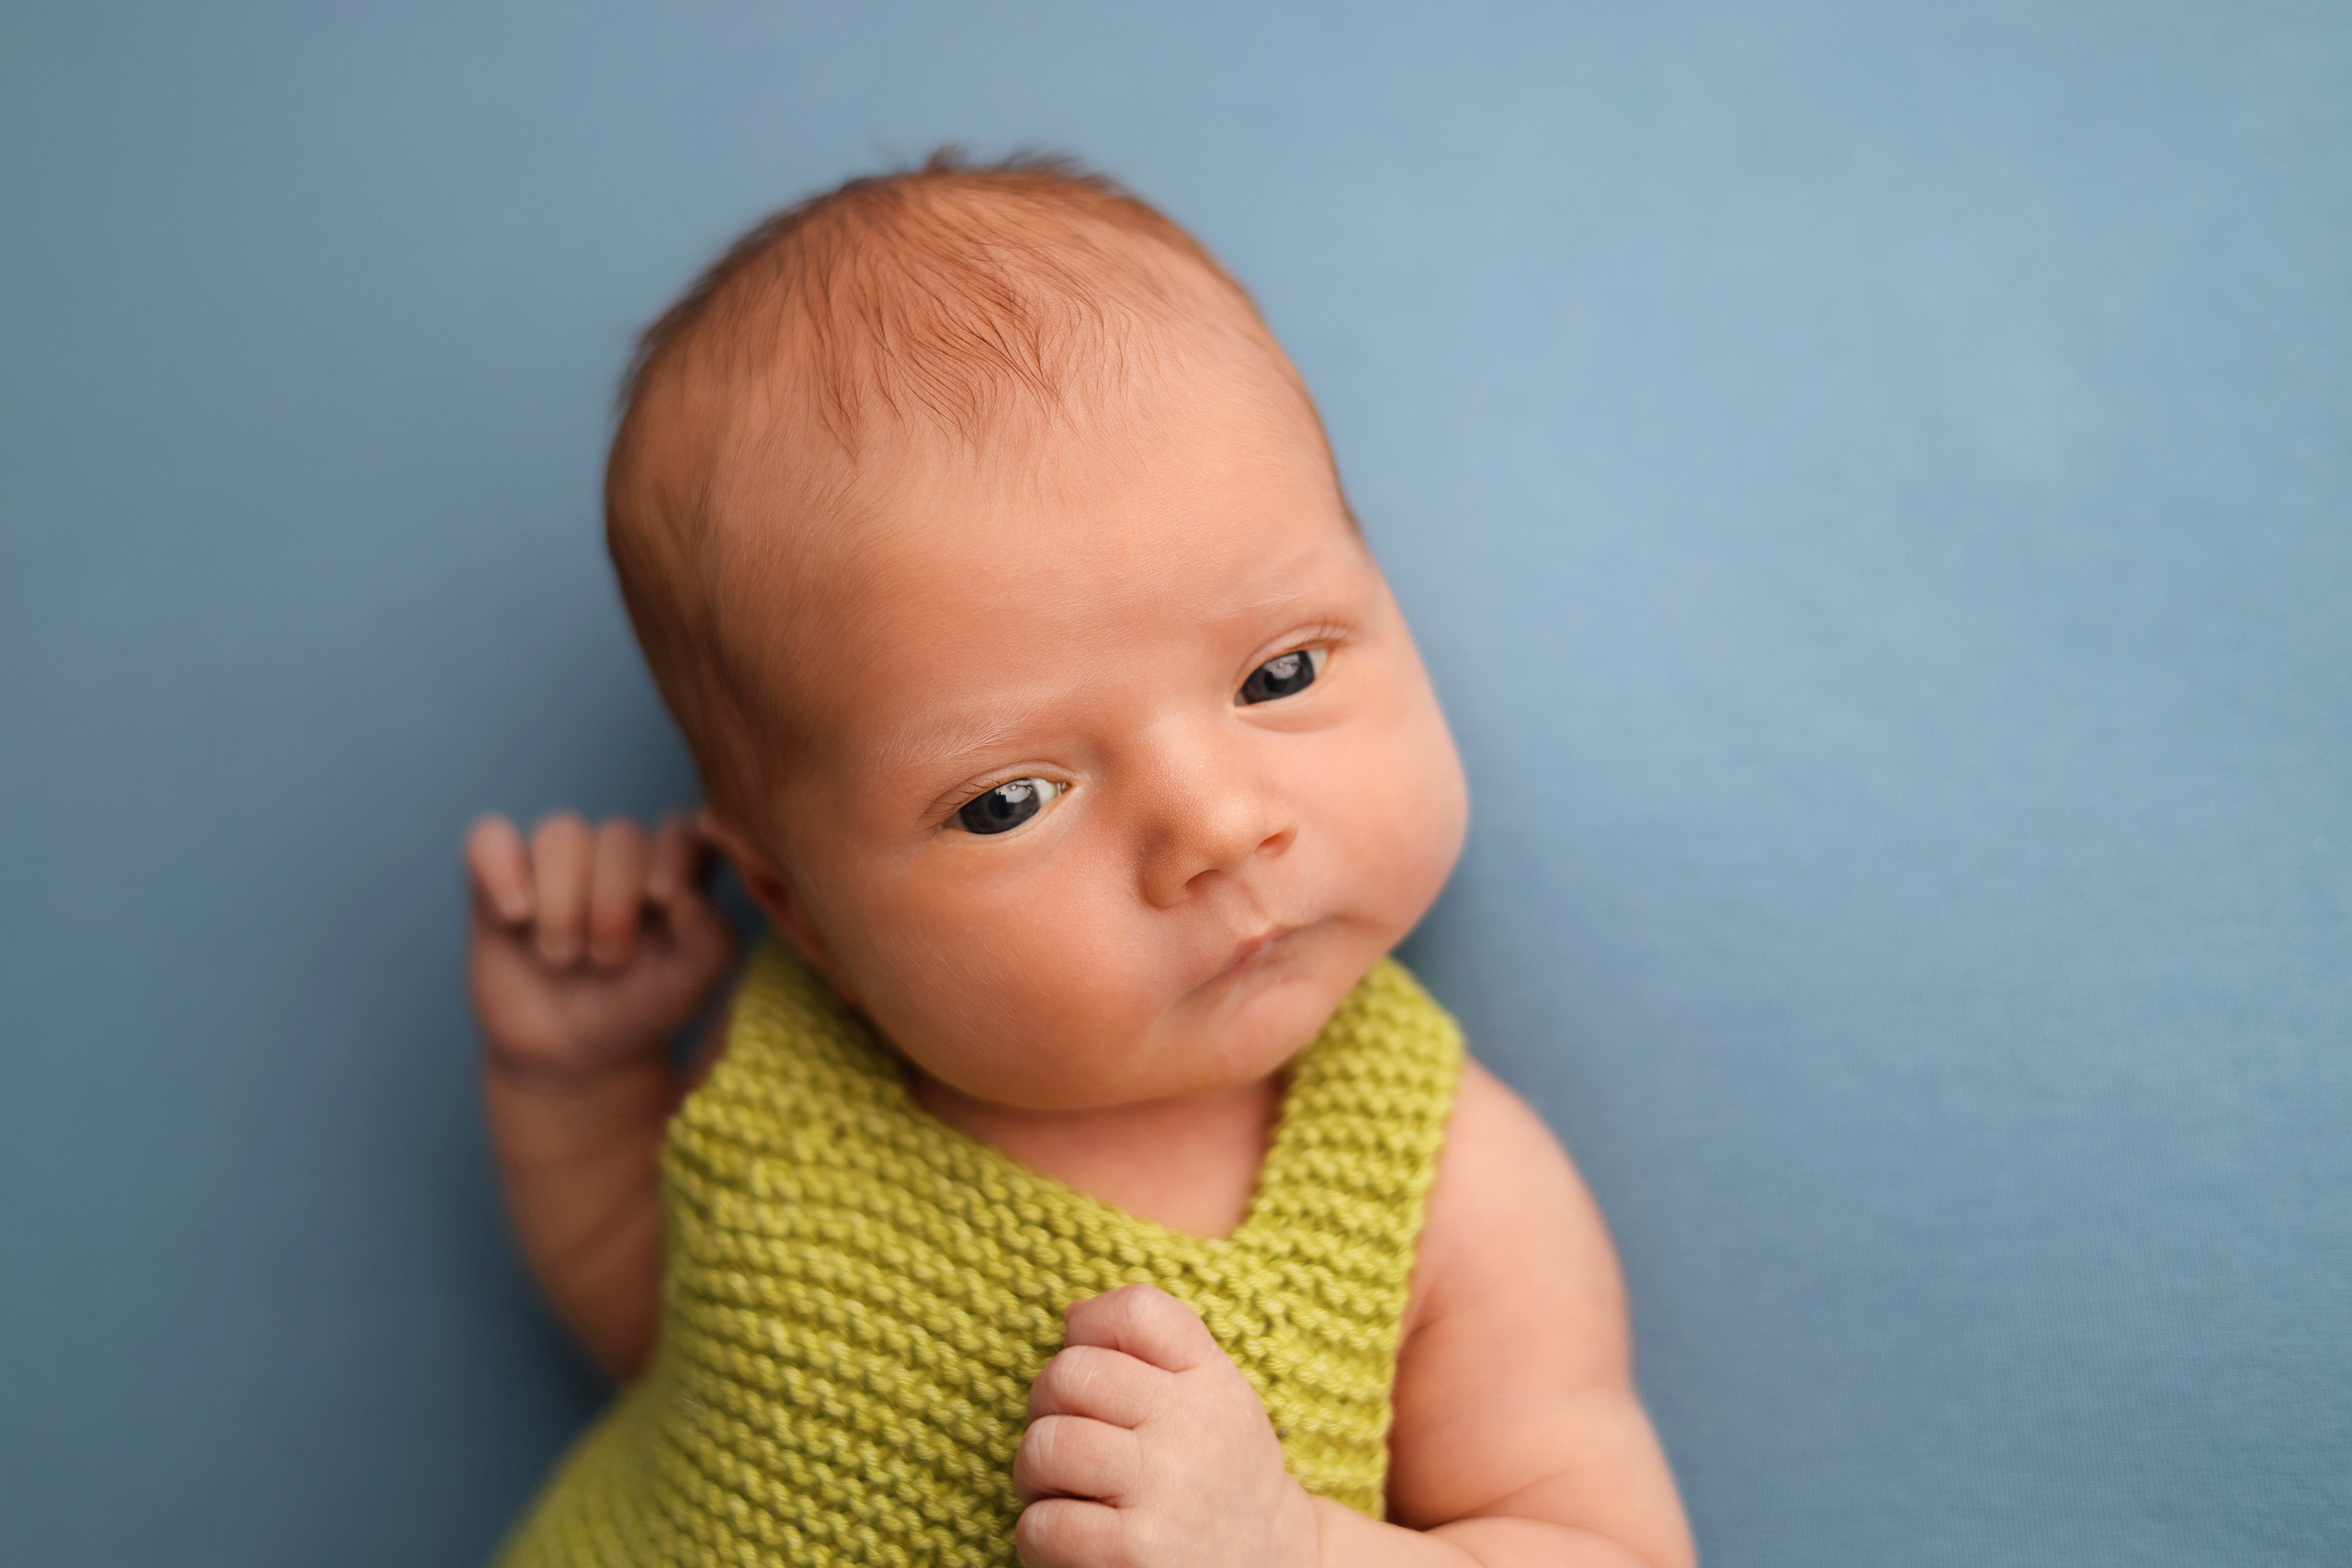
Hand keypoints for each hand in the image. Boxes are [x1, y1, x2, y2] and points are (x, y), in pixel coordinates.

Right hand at [465, 810, 739, 1081]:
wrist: (568, 1056)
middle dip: (612, 901)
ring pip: (560, 832)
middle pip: (620, 834)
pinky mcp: (501, 874)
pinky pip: (489, 837)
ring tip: (560, 956)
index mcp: (675, 870)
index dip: (672, 854)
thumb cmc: (638, 1010)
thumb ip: (711, 939)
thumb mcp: (690, 989)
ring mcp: (558, 861)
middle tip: (608, 960)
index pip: (683, 829)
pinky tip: (514, 915)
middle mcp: (619, 855)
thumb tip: (683, 892)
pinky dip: (499, 868)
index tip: (661, 898)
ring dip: (561, 899)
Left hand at [1016, 1284, 1320, 1567]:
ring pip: (1046, 1444)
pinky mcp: (1136, 1552)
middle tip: (1069, 1442)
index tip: (1095, 1370)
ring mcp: (1165, 1488)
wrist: (1271, 1567)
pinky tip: (1072, 1539)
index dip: (1090, 1328)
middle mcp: (1191, 1425)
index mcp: (1210, 1378)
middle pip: (1069, 1373)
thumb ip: (1153, 1349)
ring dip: (1034, 1473)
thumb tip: (1072, 1314)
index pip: (1136, 1310)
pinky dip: (1039, 1535)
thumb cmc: (1218, 1476)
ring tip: (1063, 1490)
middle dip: (1046, 1407)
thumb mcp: (1213, 1397)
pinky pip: (1043, 1523)